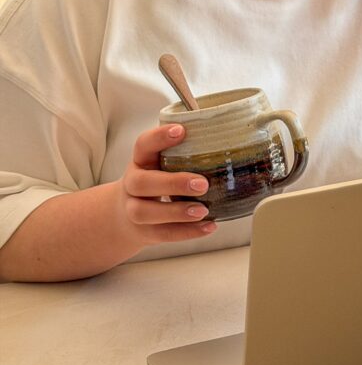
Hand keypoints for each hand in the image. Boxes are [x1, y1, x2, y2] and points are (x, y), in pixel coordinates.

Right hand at [114, 124, 217, 245]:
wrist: (125, 216)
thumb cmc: (155, 181)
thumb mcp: (161, 164)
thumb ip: (185, 153)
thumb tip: (233, 139)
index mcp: (141, 161)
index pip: (143, 144)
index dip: (159, 137)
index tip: (181, 130)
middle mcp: (133, 184)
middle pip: (142, 183)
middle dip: (173, 183)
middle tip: (203, 184)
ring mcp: (134, 209)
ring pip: (146, 212)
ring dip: (177, 212)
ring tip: (203, 210)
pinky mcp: (143, 232)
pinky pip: (163, 234)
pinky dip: (187, 232)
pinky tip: (209, 226)